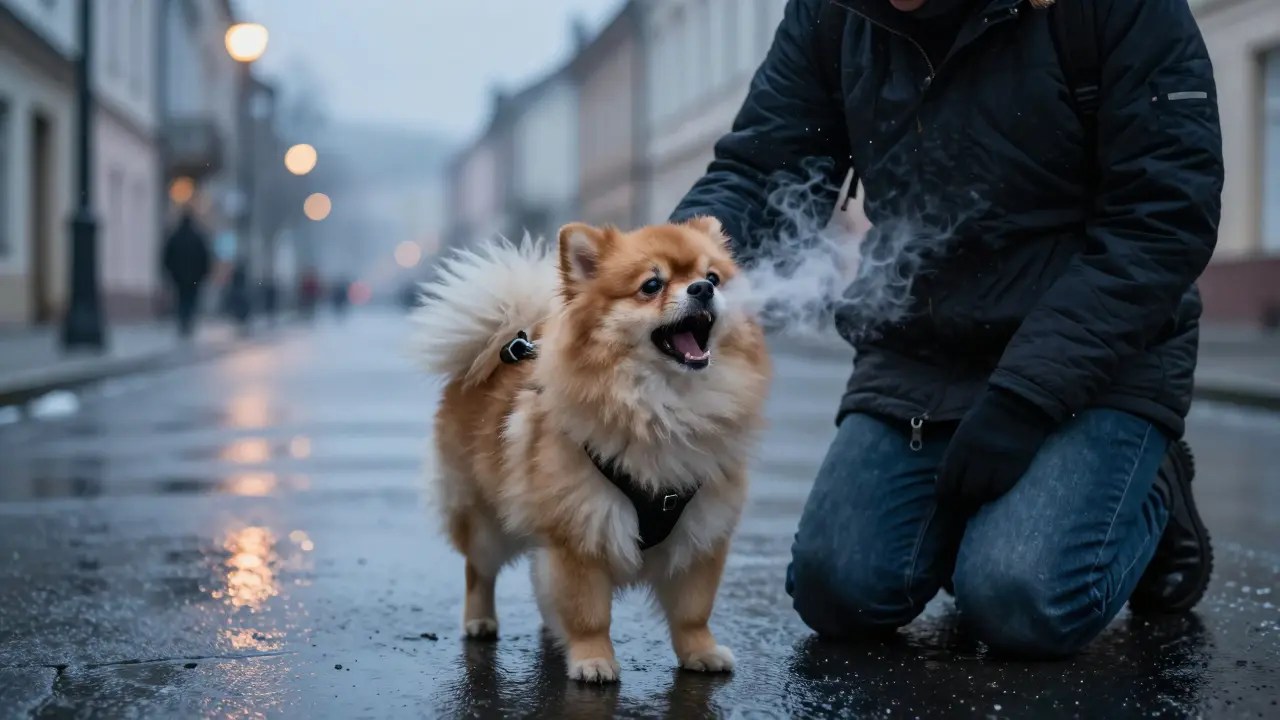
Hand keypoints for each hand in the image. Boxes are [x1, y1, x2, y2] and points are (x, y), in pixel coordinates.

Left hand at [936, 388, 1054, 507]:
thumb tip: (943, 480)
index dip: (944, 495)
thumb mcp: (962, 433)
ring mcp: (998, 464)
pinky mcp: (1016, 468)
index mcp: (960, 447)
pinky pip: (1002, 490)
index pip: (947, 481)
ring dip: (978, 500)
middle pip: (965, 492)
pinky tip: (991, 493)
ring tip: (975, 502)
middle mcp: (977, 458)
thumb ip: (953, 456)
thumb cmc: (985, 418)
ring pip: (984, 495)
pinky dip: (994, 494)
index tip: (944, 500)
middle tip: (959, 508)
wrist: (1018, 404)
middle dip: (960, 503)